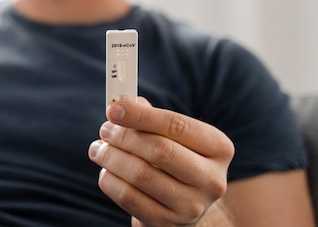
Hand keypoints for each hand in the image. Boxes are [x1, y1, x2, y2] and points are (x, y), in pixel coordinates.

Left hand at [88, 98, 234, 226]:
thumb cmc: (175, 160)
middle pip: (160, 150)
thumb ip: (150, 117)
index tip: (114, 109)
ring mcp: (192, 205)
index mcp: (218, 147)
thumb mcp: (173, 137)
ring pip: (141, 175)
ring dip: (111, 157)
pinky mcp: (168, 223)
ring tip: (99, 149)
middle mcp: (212, 179)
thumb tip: (122, 103)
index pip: (176, 125)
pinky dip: (110, 180)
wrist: (183, 205)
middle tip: (105, 130)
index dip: (141, 116)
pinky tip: (106, 170)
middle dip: (124, 137)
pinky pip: (129, 197)